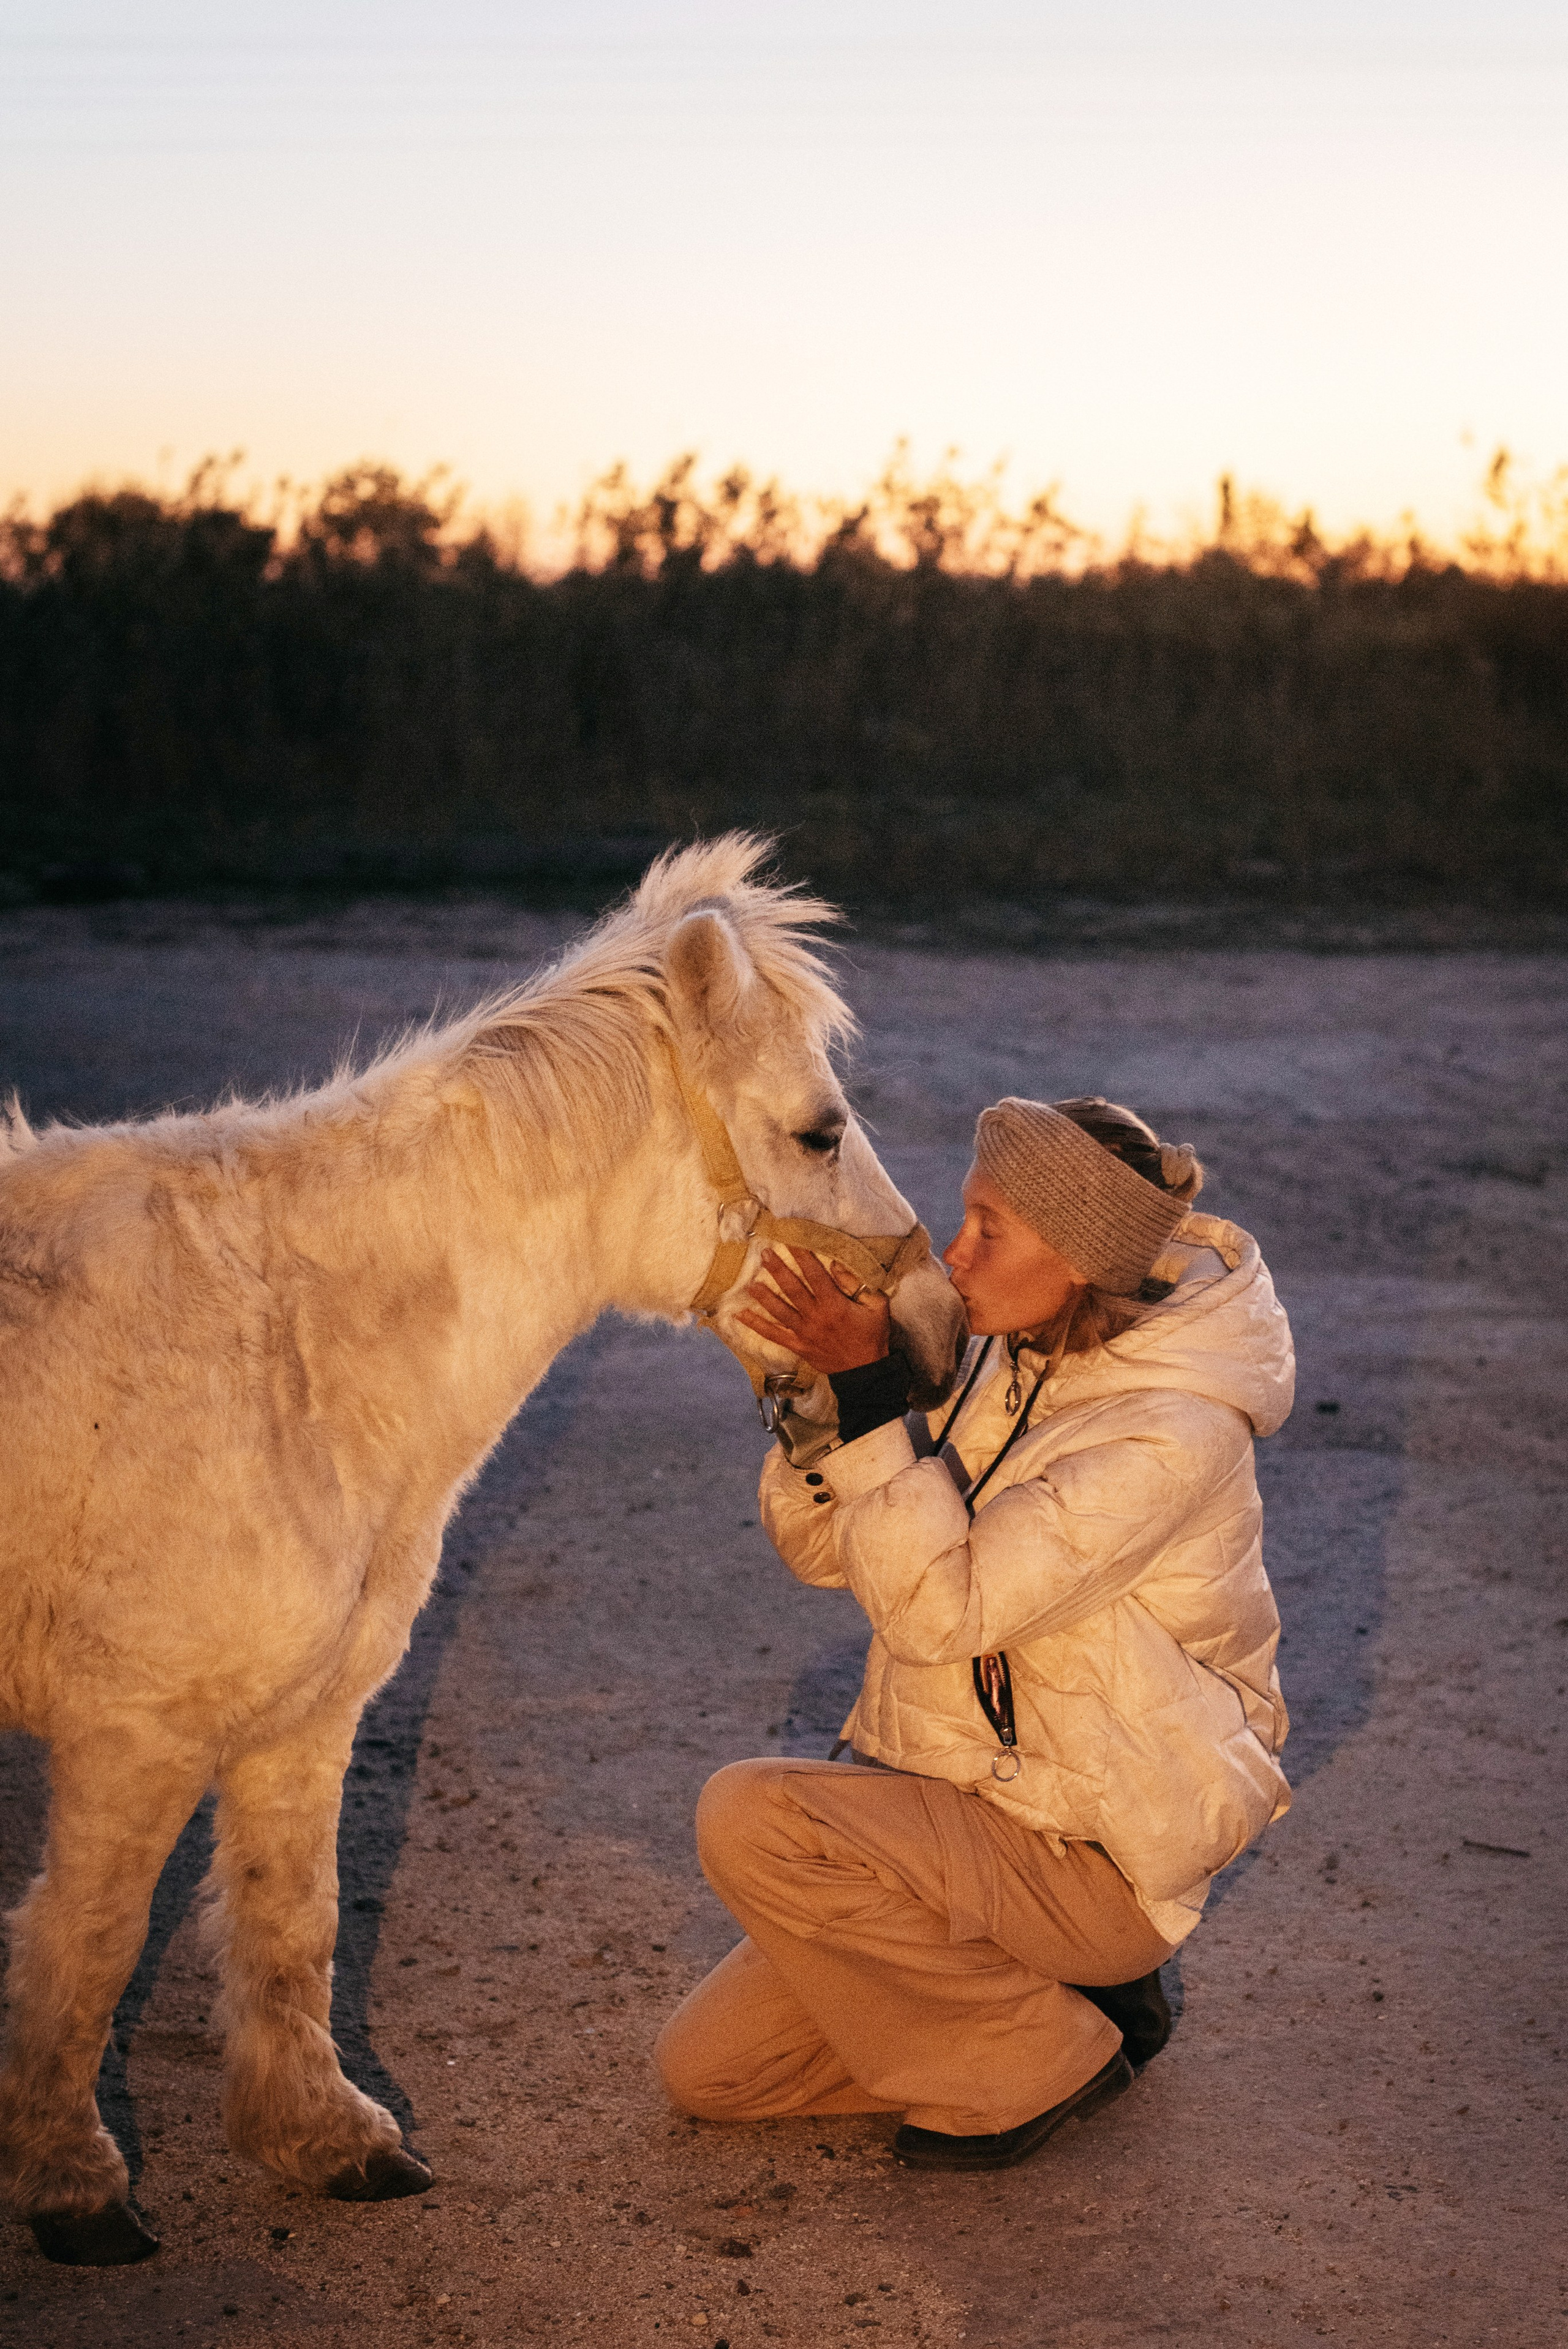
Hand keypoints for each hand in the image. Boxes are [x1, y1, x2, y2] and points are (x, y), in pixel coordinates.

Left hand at [736, 1247, 891, 1374]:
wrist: (865, 1371)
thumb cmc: (872, 1336)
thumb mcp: (876, 1306)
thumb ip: (856, 1284)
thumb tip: (836, 1264)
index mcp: (835, 1305)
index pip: (815, 1274)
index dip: (803, 1256)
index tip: (792, 1239)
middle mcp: (815, 1317)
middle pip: (792, 1289)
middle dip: (778, 1269)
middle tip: (764, 1253)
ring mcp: (804, 1333)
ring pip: (779, 1310)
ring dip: (763, 1295)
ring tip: (750, 1281)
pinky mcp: (797, 1346)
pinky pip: (773, 1335)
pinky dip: (756, 1325)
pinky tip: (740, 1315)